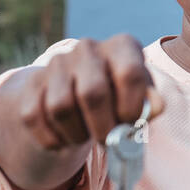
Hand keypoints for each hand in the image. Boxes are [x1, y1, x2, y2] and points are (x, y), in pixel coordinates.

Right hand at [19, 35, 165, 149]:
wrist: (76, 92)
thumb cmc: (119, 97)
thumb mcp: (140, 98)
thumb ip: (150, 104)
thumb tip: (157, 107)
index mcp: (123, 46)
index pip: (131, 73)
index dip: (132, 107)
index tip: (130, 125)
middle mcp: (88, 48)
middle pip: (92, 93)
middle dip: (103, 128)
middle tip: (109, 143)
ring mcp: (57, 64)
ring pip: (61, 108)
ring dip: (77, 134)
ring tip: (86, 136)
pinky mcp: (32, 84)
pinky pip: (35, 118)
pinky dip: (52, 138)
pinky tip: (65, 137)